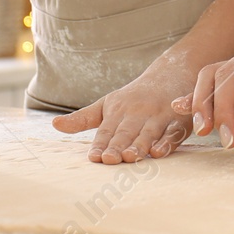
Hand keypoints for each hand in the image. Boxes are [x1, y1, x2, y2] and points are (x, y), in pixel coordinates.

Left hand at [53, 74, 191, 163]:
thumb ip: (83, 118)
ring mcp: (160, 117)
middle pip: (127, 132)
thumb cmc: (135, 97)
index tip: (94, 157)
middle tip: (111, 160)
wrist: (173, 73)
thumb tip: (54, 125)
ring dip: (140, 145)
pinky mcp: (179, 122)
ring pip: (149, 133)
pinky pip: (174, 133)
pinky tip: (160, 151)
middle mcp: (139, 113)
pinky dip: (168, 142)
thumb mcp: (107, 104)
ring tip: (130, 157)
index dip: (101, 144)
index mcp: (119, 110)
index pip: (107, 131)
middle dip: (118, 146)